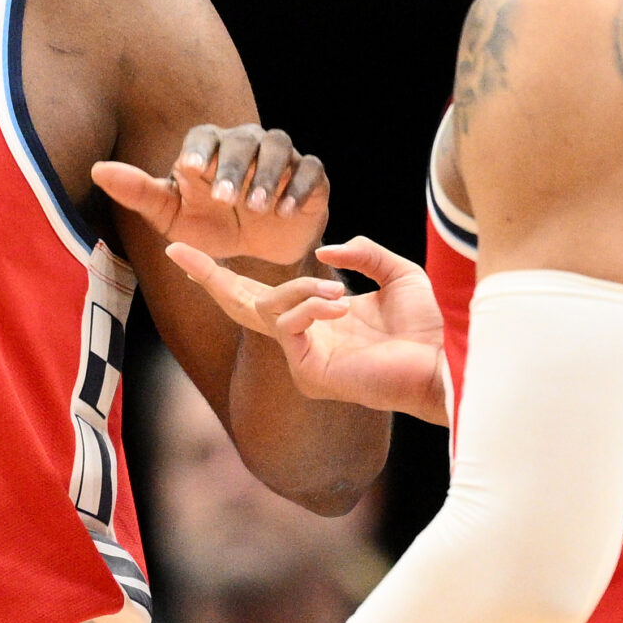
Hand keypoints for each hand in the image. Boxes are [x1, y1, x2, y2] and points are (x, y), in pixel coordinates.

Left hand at [92, 124, 327, 265]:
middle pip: (243, 140)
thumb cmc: (209, 227)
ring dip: (268, 175)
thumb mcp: (171, 217)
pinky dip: (299, 189)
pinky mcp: (310, 176)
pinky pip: (310, 171)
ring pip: (279, 148)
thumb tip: (98, 170)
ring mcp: (281, 158)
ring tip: (257, 207)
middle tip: (226, 200)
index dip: (200, 150)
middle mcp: (247, 144)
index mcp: (211, 148)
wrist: (257, 251)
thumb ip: (138, 192)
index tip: (191, 171)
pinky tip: (285, 212)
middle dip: (235, 167)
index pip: (204, 136)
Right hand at [168, 235, 447, 422]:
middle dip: (209, 277)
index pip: (263, 292)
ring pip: (268, 309)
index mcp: (319, 318)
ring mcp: (303, 358)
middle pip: (240, 305)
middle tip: (177, 252)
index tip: (188, 249)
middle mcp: (305, 338)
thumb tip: (325, 255)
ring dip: (300, 291)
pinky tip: (341, 306)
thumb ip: (361, 254)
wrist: (445, 361)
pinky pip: (289, 326)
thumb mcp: (394, 273)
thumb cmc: (428, 324)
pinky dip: (310, 307)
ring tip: (341, 294)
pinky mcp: (308, 372)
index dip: (227, 272)